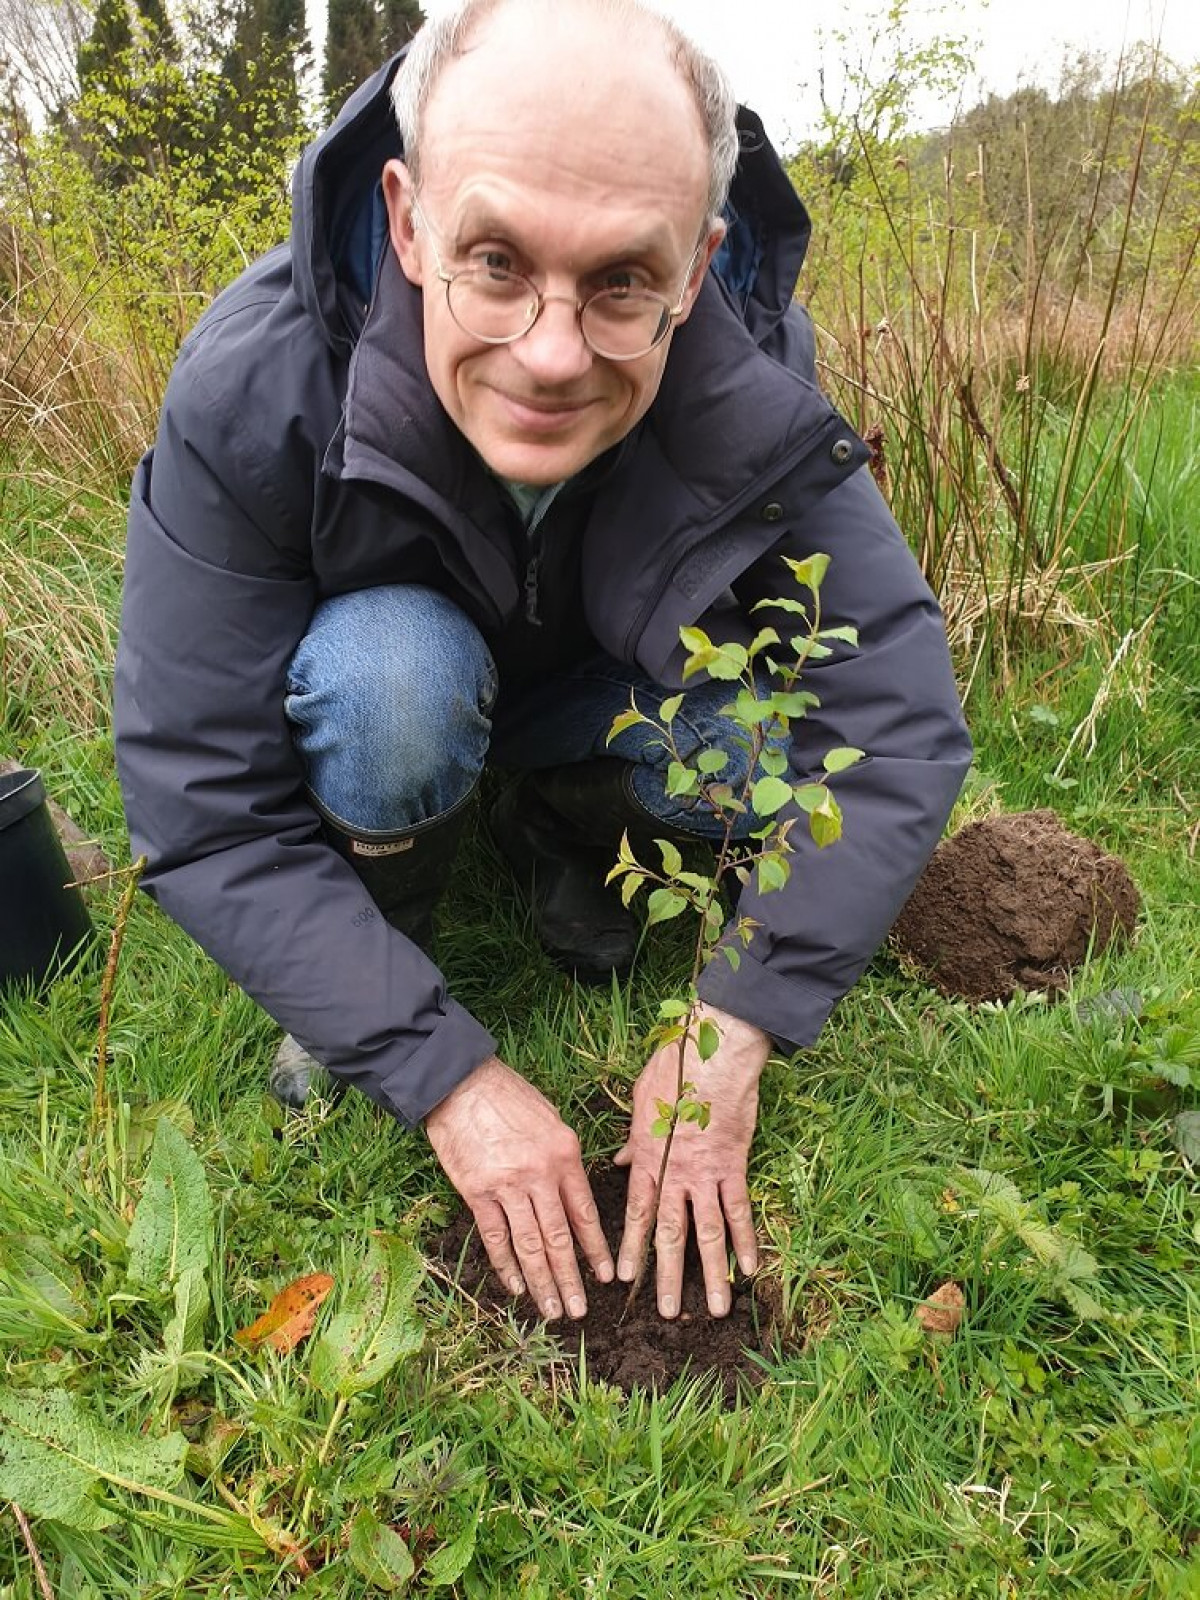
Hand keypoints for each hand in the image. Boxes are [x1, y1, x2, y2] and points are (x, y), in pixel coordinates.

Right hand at [424, 1056, 613, 1319]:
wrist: (461, 1084)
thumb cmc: (509, 1097)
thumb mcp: (552, 1120)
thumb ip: (565, 1159)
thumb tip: (575, 1197)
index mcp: (564, 1155)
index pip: (585, 1212)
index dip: (596, 1248)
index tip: (605, 1276)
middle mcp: (540, 1174)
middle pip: (560, 1237)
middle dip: (571, 1278)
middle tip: (581, 1310)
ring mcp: (507, 1185)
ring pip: (530, 1245)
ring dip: (543, 1282)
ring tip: (553, 1310)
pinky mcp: (477, 1191)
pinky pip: (496, 1237)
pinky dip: (507, 1266)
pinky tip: (516, 1287)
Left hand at [615, 1004, 768, 1318]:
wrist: (713, 1054)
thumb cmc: (674, 1070)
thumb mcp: (640, 1102)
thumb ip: (632, 1139)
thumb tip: (619, 1161)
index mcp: (647, 1158)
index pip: (635, 1212)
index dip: (629, 1247)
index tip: (622, 1278)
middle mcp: (675, 1174)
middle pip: (670, 1233)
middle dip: (668, 1276)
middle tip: (668, 1313)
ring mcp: (707, 1173)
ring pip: (708, 1233)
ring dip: (712, 1274)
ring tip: (716, 1310)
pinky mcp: (736, 1166)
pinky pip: (740, 1210)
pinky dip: (746, 1240)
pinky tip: (750, 1269)